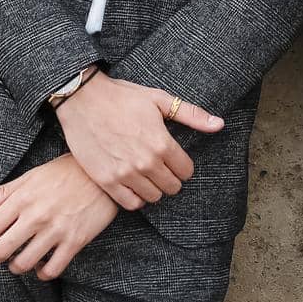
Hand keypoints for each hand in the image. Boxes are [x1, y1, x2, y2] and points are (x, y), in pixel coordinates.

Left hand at [0, 155, 117, 279]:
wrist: (102, 174)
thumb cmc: (65, 173)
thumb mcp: (32, 176)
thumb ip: (3, 193)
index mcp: (23, 198)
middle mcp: (37, 215)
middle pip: (1, 250)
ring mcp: (56, 230)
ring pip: (23, 263)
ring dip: (15, 267)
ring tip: (18, 262)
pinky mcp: (75, 241)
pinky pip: (52, 269)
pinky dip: (41, 273)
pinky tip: (41, 266)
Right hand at [55, 71, 223, 209]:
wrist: (83, 100)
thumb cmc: (122, 97)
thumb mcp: (159, 100)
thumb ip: (191, 115)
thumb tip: (219, 124)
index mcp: (162, 143)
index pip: (186, 171)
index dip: (183, 165)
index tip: (175, 159)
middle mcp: (145, 162)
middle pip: (172, 187)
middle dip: (170, 178)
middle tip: (161, 166)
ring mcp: (125, 173)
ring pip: (153, 197)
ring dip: (153, 188)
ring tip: (147, 174)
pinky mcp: (106, 180)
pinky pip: (130, 204)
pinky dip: (135, 198)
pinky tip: (133, 184)